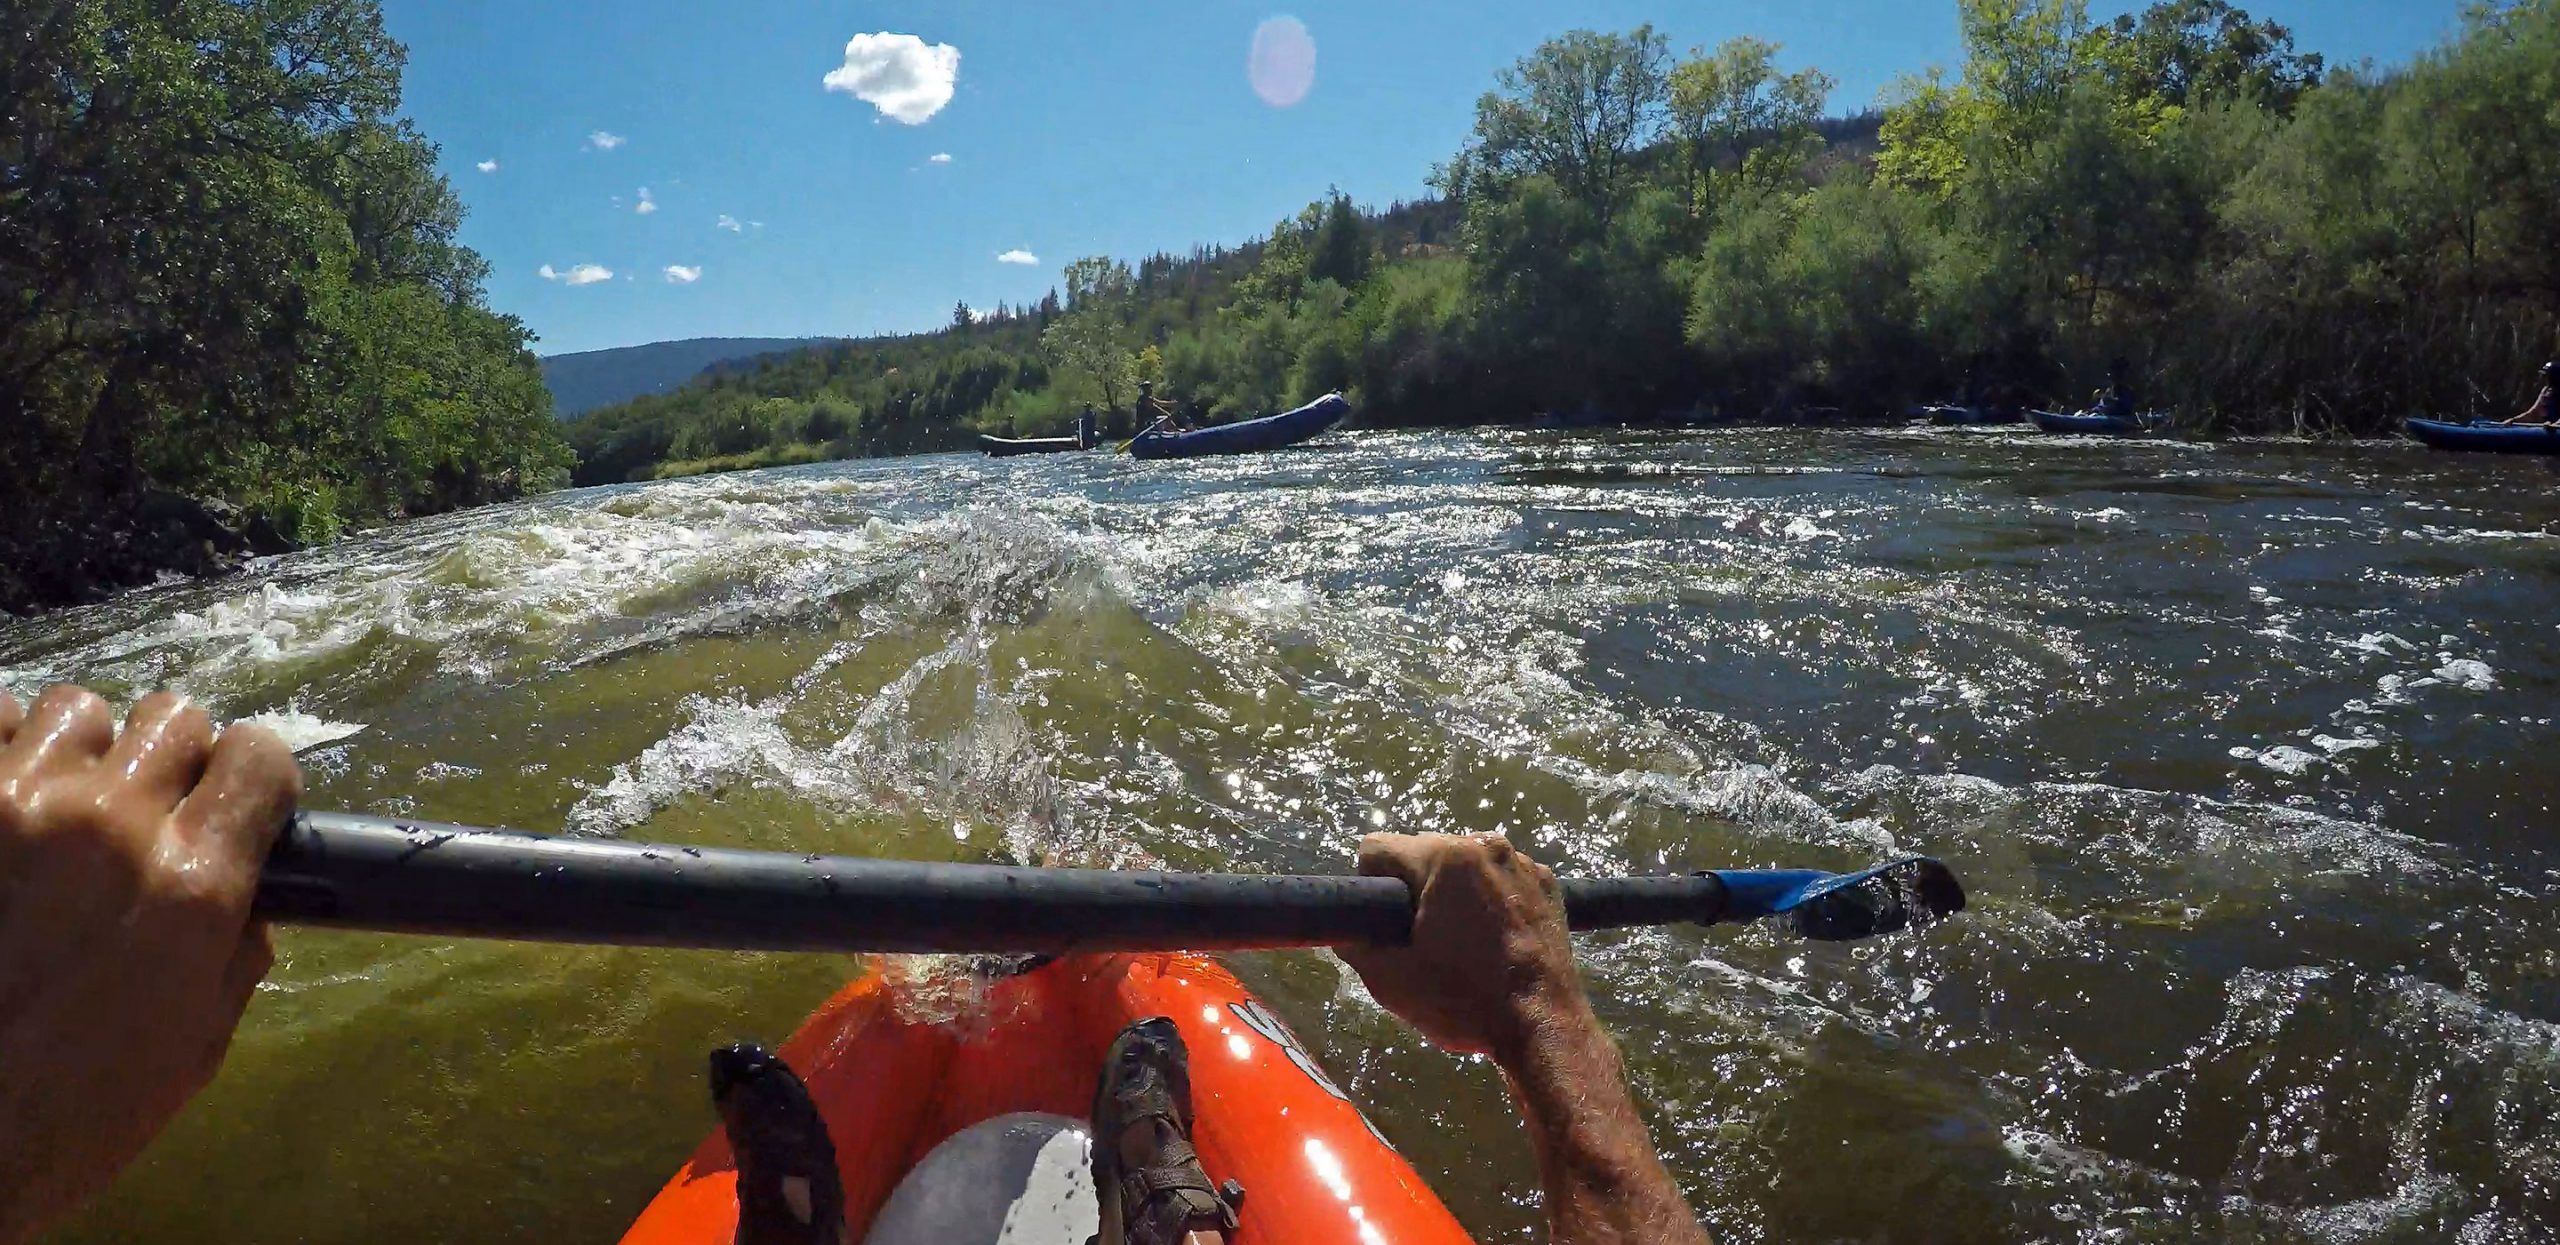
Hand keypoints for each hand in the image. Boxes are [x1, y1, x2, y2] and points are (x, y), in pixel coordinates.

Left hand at [0, 686, 298, 1243]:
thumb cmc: (69, 1113)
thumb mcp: (190, 1047)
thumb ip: (231, 955)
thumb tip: (243, 902)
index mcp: (190, 885)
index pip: (258, 758)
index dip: (255, 780)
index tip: (237, 806)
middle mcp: (108, 825)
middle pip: (175, 718)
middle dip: (173, 763)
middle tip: (147, 817)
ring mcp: (14, 805)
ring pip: (79, 711)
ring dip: (82, 753)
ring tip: (59, 812)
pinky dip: (2, 749)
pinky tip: (4, 806)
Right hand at [1336, 832, 1588, 1062]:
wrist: (1543, 1027)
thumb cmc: (1464, 1002)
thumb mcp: (1388, 979)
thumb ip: (1353, 942)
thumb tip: (1347, 928)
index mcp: (1446, 857)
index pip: (1377, 847)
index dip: (1370, 886)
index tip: (1386, 924)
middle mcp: (1486, 846)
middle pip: (1424, 852)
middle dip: (1416, 888)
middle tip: (1424, 939)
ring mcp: (1524, 862)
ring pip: (1465, 865)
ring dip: (1454, 893)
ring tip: (1463, 944)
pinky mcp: (1549, 883)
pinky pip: (1501, 879)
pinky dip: (1490, 900)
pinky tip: (1495, 941)